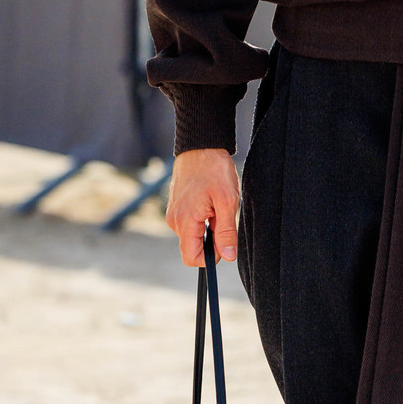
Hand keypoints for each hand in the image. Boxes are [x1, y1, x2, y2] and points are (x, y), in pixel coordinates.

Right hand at [167, 147, 239, 264]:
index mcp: (184, 221)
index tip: (224, 241)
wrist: (201, 146)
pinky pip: (191, 223)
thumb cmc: (214, 169)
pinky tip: (210, 200)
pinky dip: (204, 218)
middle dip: (212, 238)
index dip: (211, 257)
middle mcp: (174, 221)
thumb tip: (228, 256)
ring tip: (216, 204)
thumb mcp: (227, 201)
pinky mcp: (176, 207)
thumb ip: (226, 231)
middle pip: (193, 247)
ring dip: (209, 226)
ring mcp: (173, 213)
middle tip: (222, 215)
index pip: (191, 258)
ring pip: (194, 235)